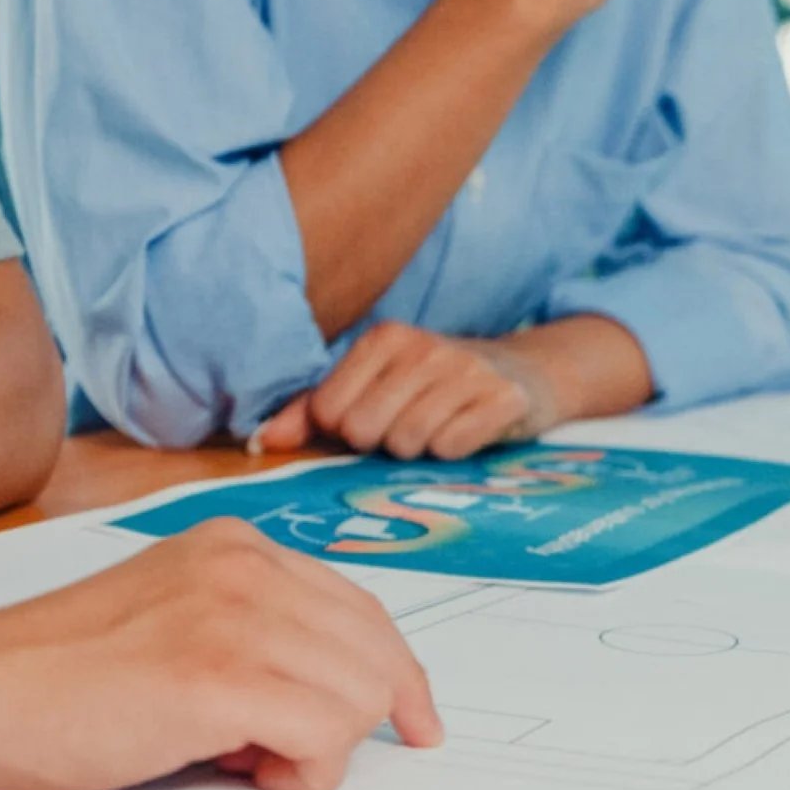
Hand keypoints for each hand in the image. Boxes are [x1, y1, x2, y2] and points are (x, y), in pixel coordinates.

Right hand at [0, 520, 443, 789]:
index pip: (364, 611)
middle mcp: (246, 568)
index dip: (398, 676)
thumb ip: (256, 637)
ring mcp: (234, 617)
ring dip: (314, 750)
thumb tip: (342, 698)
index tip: (415, 723)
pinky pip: (329, 735)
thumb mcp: (173, 624)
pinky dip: (301, 771)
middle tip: (278, 758)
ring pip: (361, 699)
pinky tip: (238, 769)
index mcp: (237, 548)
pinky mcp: (217, 677)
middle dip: (352, 723)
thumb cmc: (53, 680)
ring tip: (235, 757)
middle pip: (377, 656)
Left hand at [254, 323, 560, 460]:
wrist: (530, 375)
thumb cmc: (439, 388)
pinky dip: (457, 451)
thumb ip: (314, 413)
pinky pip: (453, 446)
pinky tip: (469, 431)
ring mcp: (467, 369)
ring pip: (408, 442)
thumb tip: (259, 443)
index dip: (349, 432)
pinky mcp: (503, 397)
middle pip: (365, 431)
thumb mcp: (378, 387)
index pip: (330, 412)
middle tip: (412, 427)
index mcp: (384, 338)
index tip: (380, 418)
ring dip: (422, 450)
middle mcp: (423, 346)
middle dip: (385, 444)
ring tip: (441, 428)